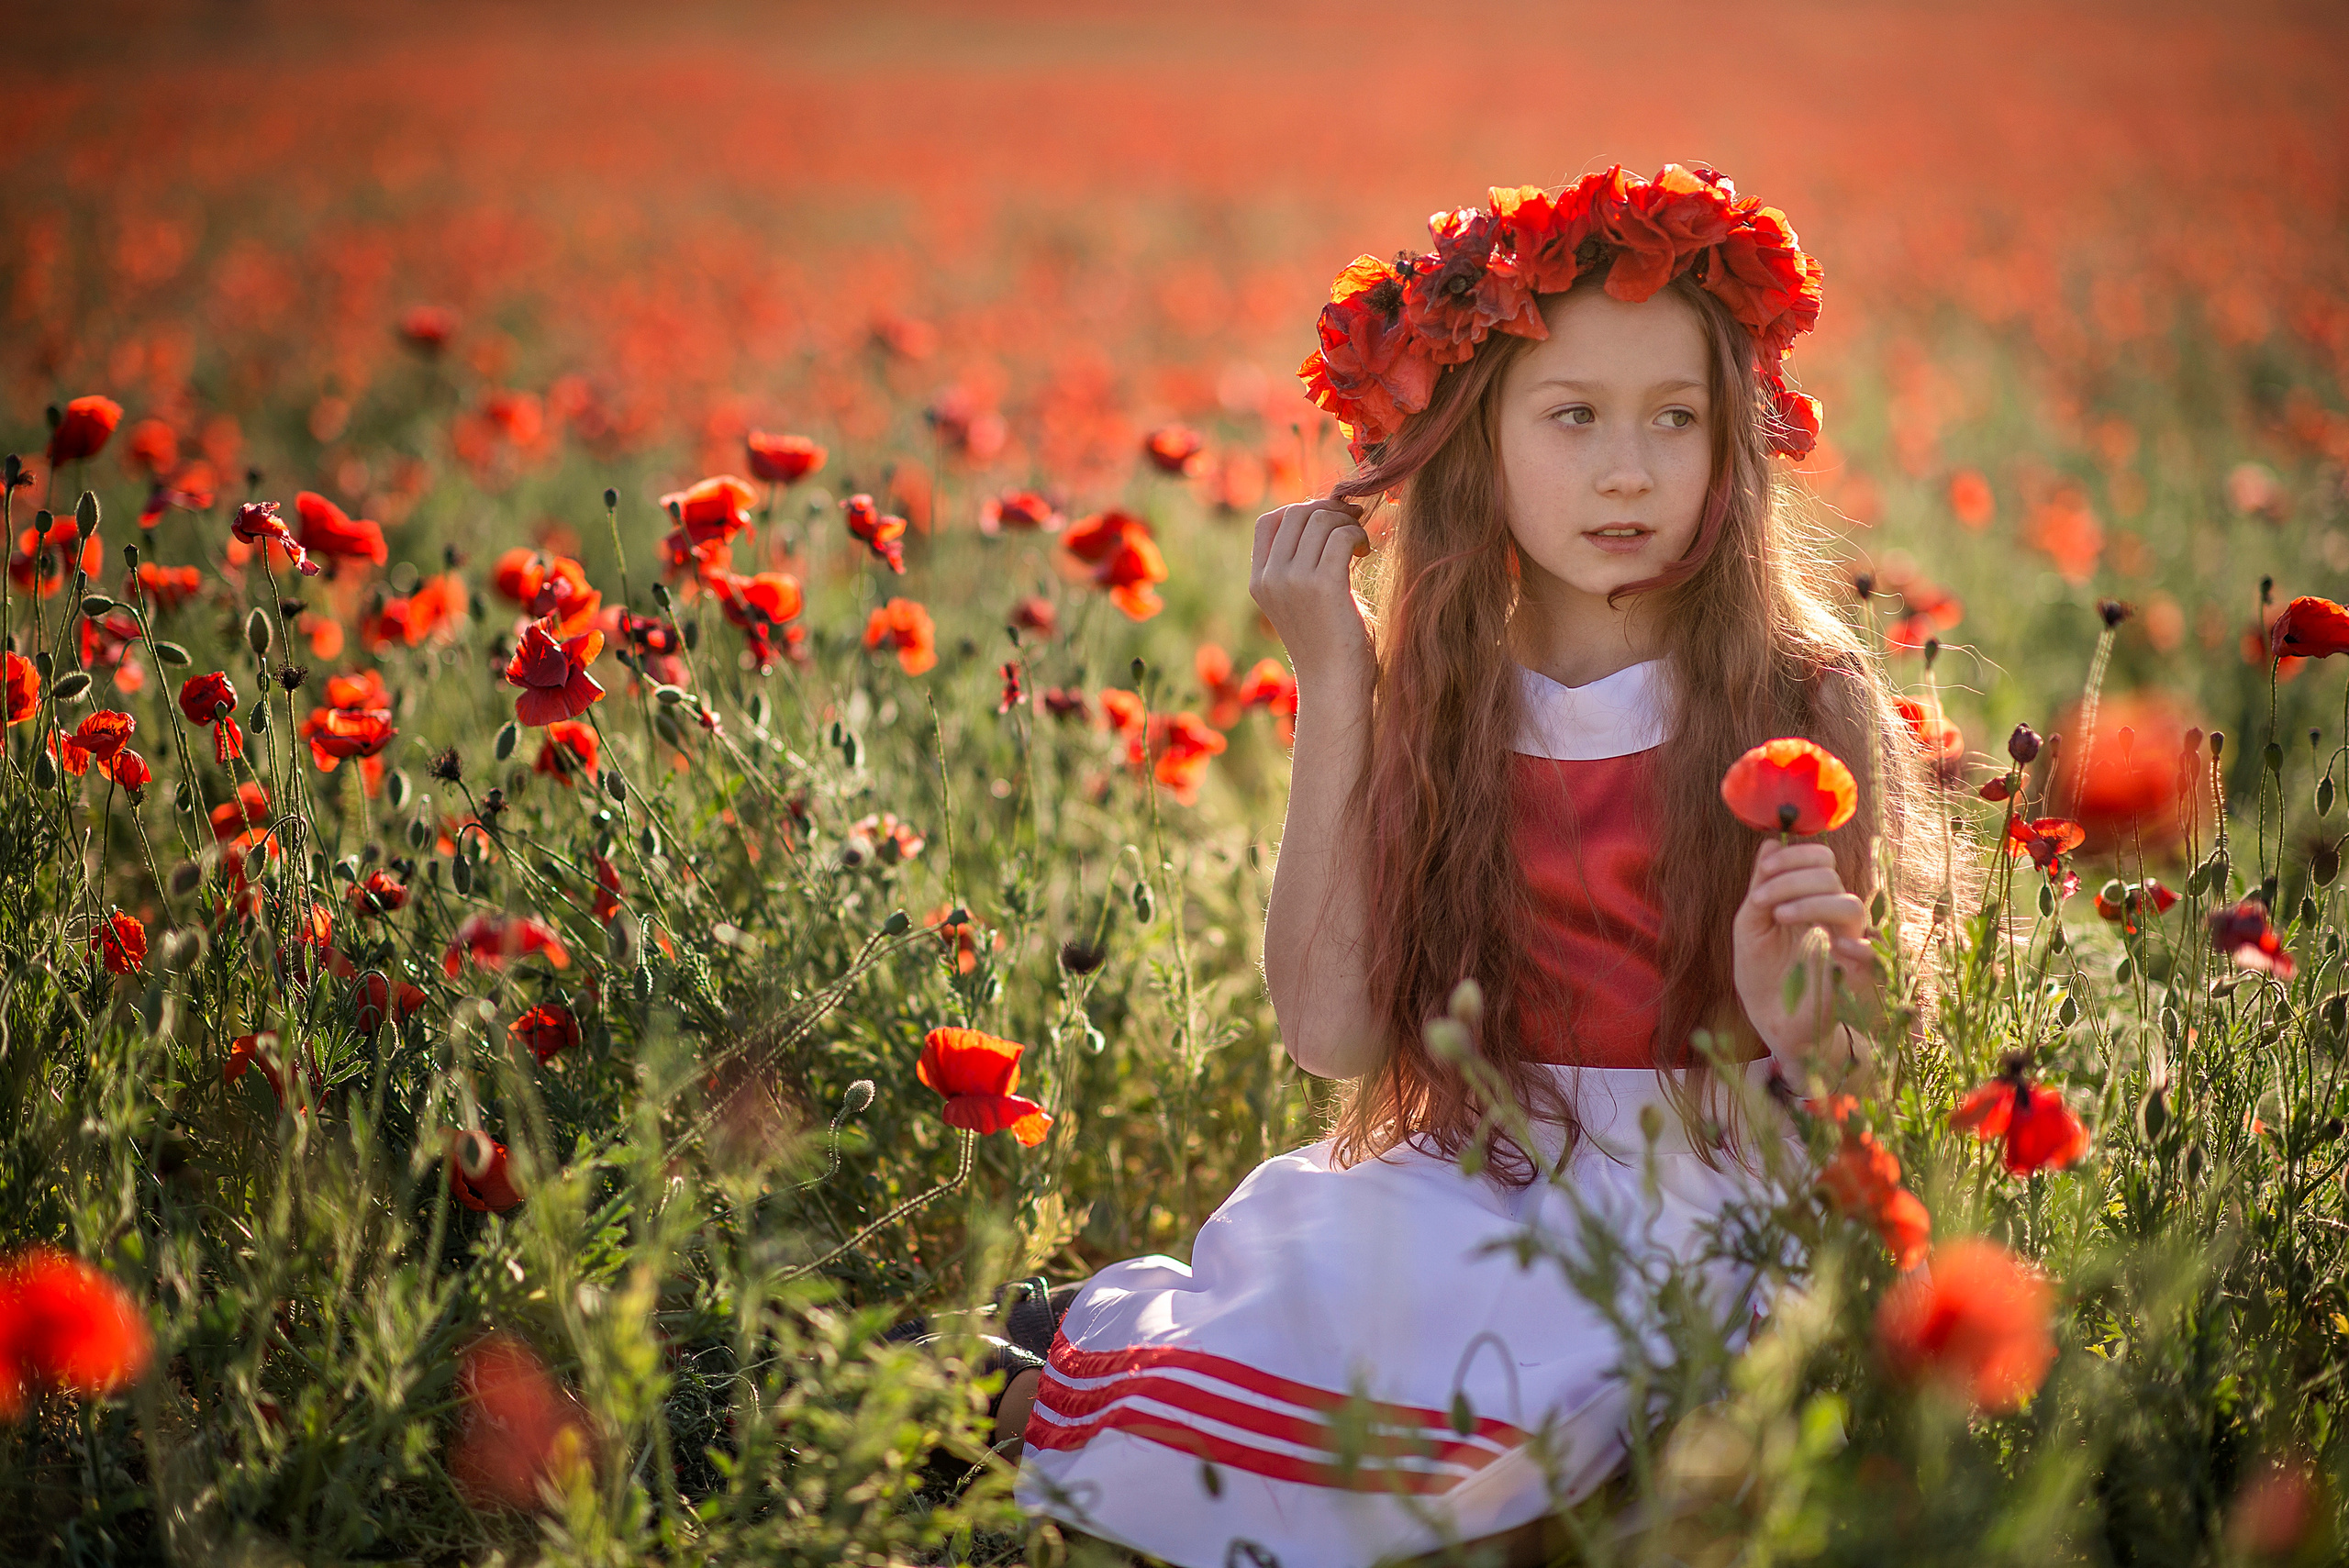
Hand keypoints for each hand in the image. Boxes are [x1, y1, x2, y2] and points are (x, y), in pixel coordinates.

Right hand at [1250, 496, 1372, 688]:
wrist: (1333, 686)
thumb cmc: (1327, 646)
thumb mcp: (1301, 599)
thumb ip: (1303, 562)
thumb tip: (1327, 515)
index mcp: (1259, 581)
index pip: (1269, 521)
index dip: (1301, 510)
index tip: (1329, 521)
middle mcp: (1270, 578)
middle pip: (1295, 512)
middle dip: (1328, 511)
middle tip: (1352, 526)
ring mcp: (1292, 580)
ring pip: (1320, 519)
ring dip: (1346, 523)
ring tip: (1360, 545)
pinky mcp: (1322, 585)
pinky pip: (1341, 536)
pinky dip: (1357, 536)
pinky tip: (1365, 553)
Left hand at [1732, 838, 1877, 1064]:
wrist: (1772, 1022)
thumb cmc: (1761, 973)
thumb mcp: (1751, 925)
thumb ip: (1762, 886)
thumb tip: (1772, 841)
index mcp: (1808, 900)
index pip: (1819, 860)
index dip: (1794, 856)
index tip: (1762, 872)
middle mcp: (1831, 917)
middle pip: (1830, 876)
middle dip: (1793, 878)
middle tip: (1763, 900)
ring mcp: (1846, 943)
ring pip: (1850, 905)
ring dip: (1811, 902)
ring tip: (1779, 916)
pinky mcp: (1855, 975)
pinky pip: (1870, 952)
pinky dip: (1855, 947)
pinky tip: (1830, 947)